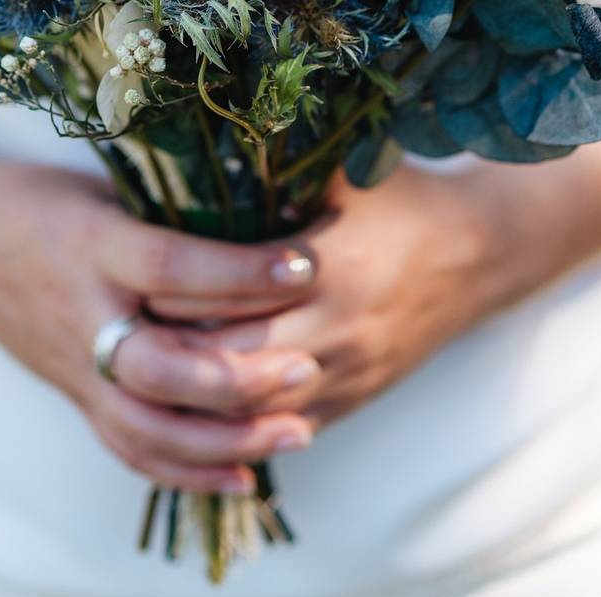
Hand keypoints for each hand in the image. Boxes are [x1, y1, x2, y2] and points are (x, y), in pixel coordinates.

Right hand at [0, 161, 324, 492]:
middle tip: (307, 368)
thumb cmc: (43, 202)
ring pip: (149, 428)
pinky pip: (129, 449)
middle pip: (160, 369)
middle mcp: (82, 316)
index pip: (171, 268)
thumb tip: (272, 213)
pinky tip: (242, 477)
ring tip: (298, 433)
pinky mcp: (76, 397)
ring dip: (230, 440)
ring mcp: (75, 368)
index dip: (241, 272)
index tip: (307, 267)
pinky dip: (188, 472)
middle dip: (241, 377)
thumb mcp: (106, 188)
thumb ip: (173, 212)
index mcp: (92, 248)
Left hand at [150, 167, 506, 427]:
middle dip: (172, 356)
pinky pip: (286, 429)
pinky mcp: (355, 399)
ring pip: (254, 410)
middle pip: (229, 362)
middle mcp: (338, 330)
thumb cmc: (405, 206)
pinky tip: (199, 417)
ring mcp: (349, 373)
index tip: (129, 286)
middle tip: (120, 341)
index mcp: (330, 269)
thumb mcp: (347, 175)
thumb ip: (280, 172)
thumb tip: (201, 162)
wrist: (480, 256)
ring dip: (201, 403)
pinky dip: (240, 428)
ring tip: (150, 384)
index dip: (170, 295)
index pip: (224, 295)